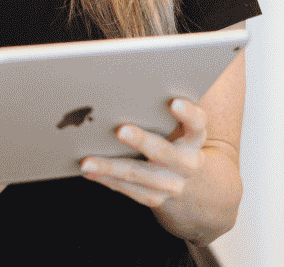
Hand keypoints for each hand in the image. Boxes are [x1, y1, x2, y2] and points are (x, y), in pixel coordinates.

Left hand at [79, 98, 206, 209]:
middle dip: (141, 141)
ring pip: (139, 175)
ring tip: (86, 163)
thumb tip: (125, 86)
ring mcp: (172, 184)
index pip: (197, 123)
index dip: (188, 113)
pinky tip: (88, 172)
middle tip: (120, 130)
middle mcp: (187, 163)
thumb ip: (161, 110)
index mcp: (194, 138)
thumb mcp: (180, 127)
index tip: (174, 102)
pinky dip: (106, 179)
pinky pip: (128, 189)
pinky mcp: (155, 198)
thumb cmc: (175, 140)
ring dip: (110, 168)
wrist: (193, 184)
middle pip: (164, 152)